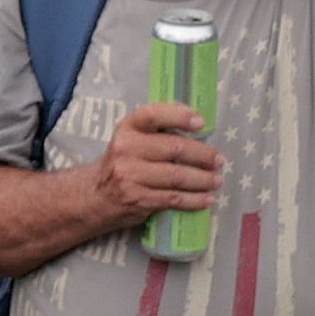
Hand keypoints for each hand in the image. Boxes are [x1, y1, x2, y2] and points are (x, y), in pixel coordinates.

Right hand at [86, 96, 223, 230]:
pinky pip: (173, 198)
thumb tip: (193, 120)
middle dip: (203, 155)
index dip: (179, 117)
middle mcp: (126, 149)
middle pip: (173, 148)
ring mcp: (131, 176)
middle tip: (219, 160)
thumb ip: (156, 128)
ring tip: (217, 180)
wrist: (95, 196)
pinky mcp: (138, 199)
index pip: (154, 115)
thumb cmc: (122, 162)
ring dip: (203, 179)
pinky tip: (208, 199)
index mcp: (127, 128)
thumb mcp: (131, 138)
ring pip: (177, 176)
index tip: (201, 123)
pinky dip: (194, 200)